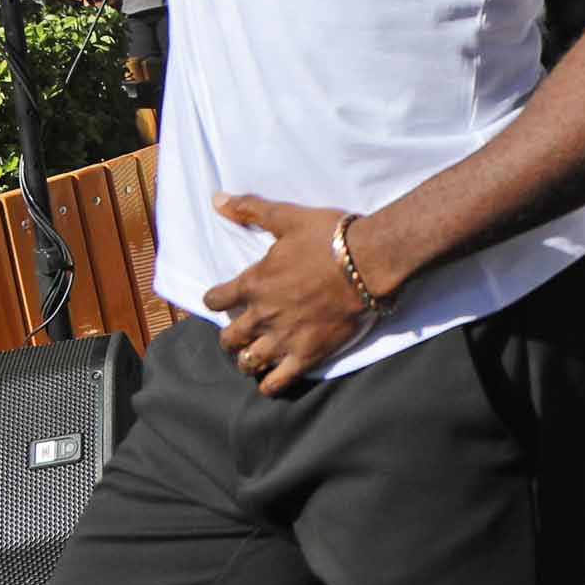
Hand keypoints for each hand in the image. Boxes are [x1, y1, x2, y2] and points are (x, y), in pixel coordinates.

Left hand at [204, 194, 377, 394]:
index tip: (223, 299)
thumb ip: (251, 209)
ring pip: (248, 362)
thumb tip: (217, 199)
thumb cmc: (329, 237)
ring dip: (248, 360)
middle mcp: (262, 315)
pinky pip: (277, 383)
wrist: (369, 261)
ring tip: (256, 356)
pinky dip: (269, 384)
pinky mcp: (307, 355)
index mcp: (253, 283)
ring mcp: (283, 339)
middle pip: (229, 338)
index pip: (215, 300)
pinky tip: (271, 381)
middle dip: (232, 336)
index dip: (217, 299)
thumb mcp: (287, 217)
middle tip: (244, 331)